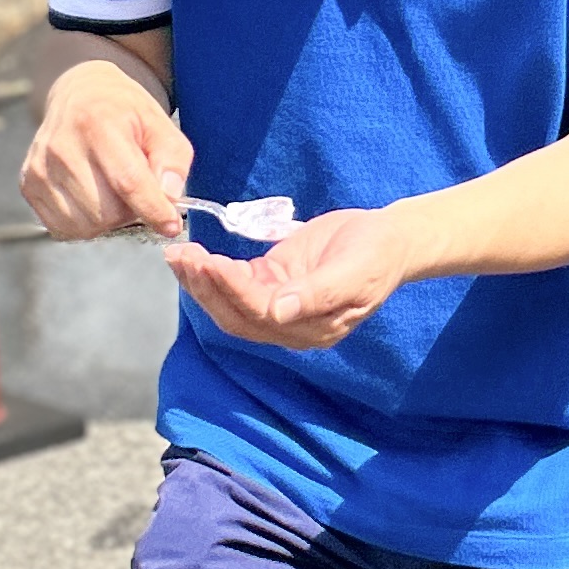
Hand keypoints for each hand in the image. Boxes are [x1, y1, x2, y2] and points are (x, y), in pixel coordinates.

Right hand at [24, 59, 192, 240]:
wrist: (79, 95)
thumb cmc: (124, 112)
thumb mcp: (159, 124)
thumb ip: (173, 160)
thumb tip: (171, 196)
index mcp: (97, 123)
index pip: (128, 181)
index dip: (154, 209)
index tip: (171, 225)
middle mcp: (62, 146)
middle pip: (107, 211)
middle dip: (131, 210)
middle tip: (136, 189)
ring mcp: (40, 168)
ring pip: (86, 225)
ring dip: (108, 219)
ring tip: (112, 190)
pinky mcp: (30, 185)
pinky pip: (64, 228)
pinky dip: (86, 223)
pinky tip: (92, 197)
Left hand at [167, 204, 421, 352]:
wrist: (389, 239)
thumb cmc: (378, 256)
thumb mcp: (355, 274)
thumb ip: (317, 294)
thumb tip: (279, 312)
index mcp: (312, 330)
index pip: (261, 314)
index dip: (234, 290)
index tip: (212, 262)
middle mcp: (289, 325)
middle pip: (236, 316)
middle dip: (206, 289)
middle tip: (182, 257)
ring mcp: (278, 304)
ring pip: (229, 302)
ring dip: (202, 281)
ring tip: (178, 255)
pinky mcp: (271, 280)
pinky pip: (235, 281)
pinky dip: (212, 270)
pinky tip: (194, 255)